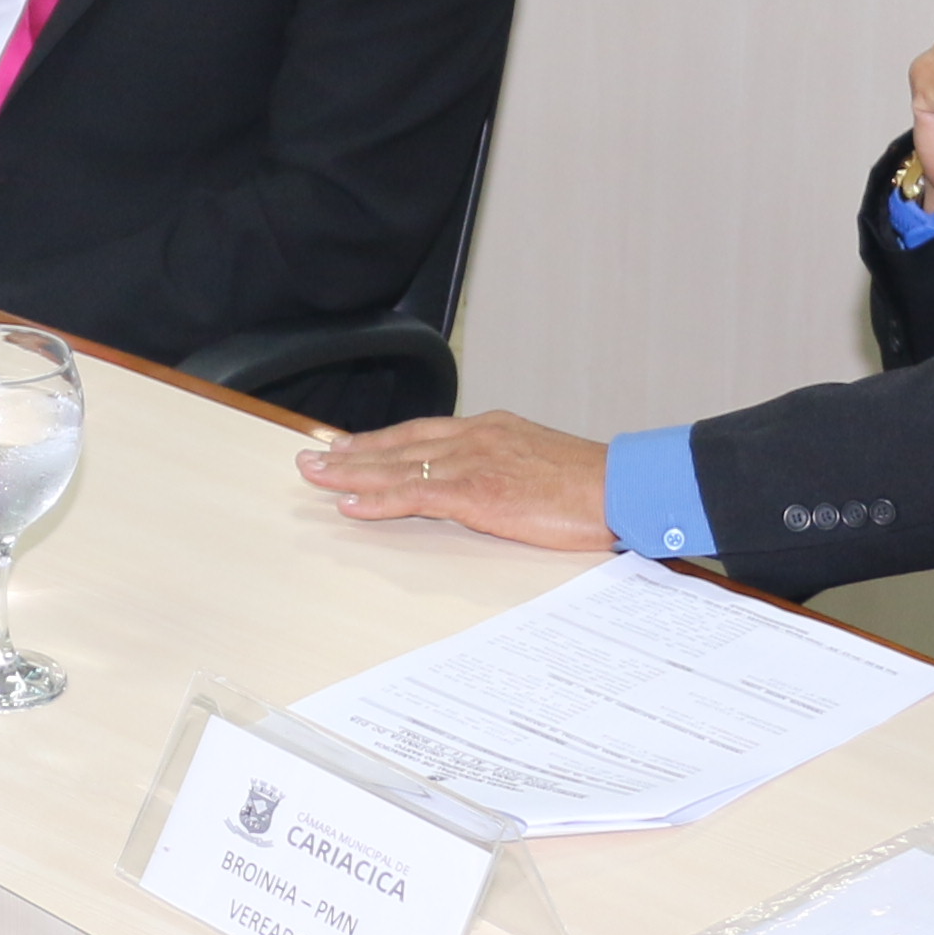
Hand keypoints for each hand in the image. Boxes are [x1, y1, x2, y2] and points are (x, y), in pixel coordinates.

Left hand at [294, 412, 617, 550]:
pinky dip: (377, 500)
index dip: (381, 441)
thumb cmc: (592, 485)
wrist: (622, 486)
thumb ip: (508, 470)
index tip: (349, 446)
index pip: (422, 432)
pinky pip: (415, 495)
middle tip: (311, 458)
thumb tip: (494, 488)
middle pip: (399, 444)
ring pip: (397, 466)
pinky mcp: (477, 491)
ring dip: (350, 473)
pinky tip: (350, 504)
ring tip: (314, 476)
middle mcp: (475, 437)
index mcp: (491, 430)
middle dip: (352, 453)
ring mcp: (474, 462)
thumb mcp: (542, 465)